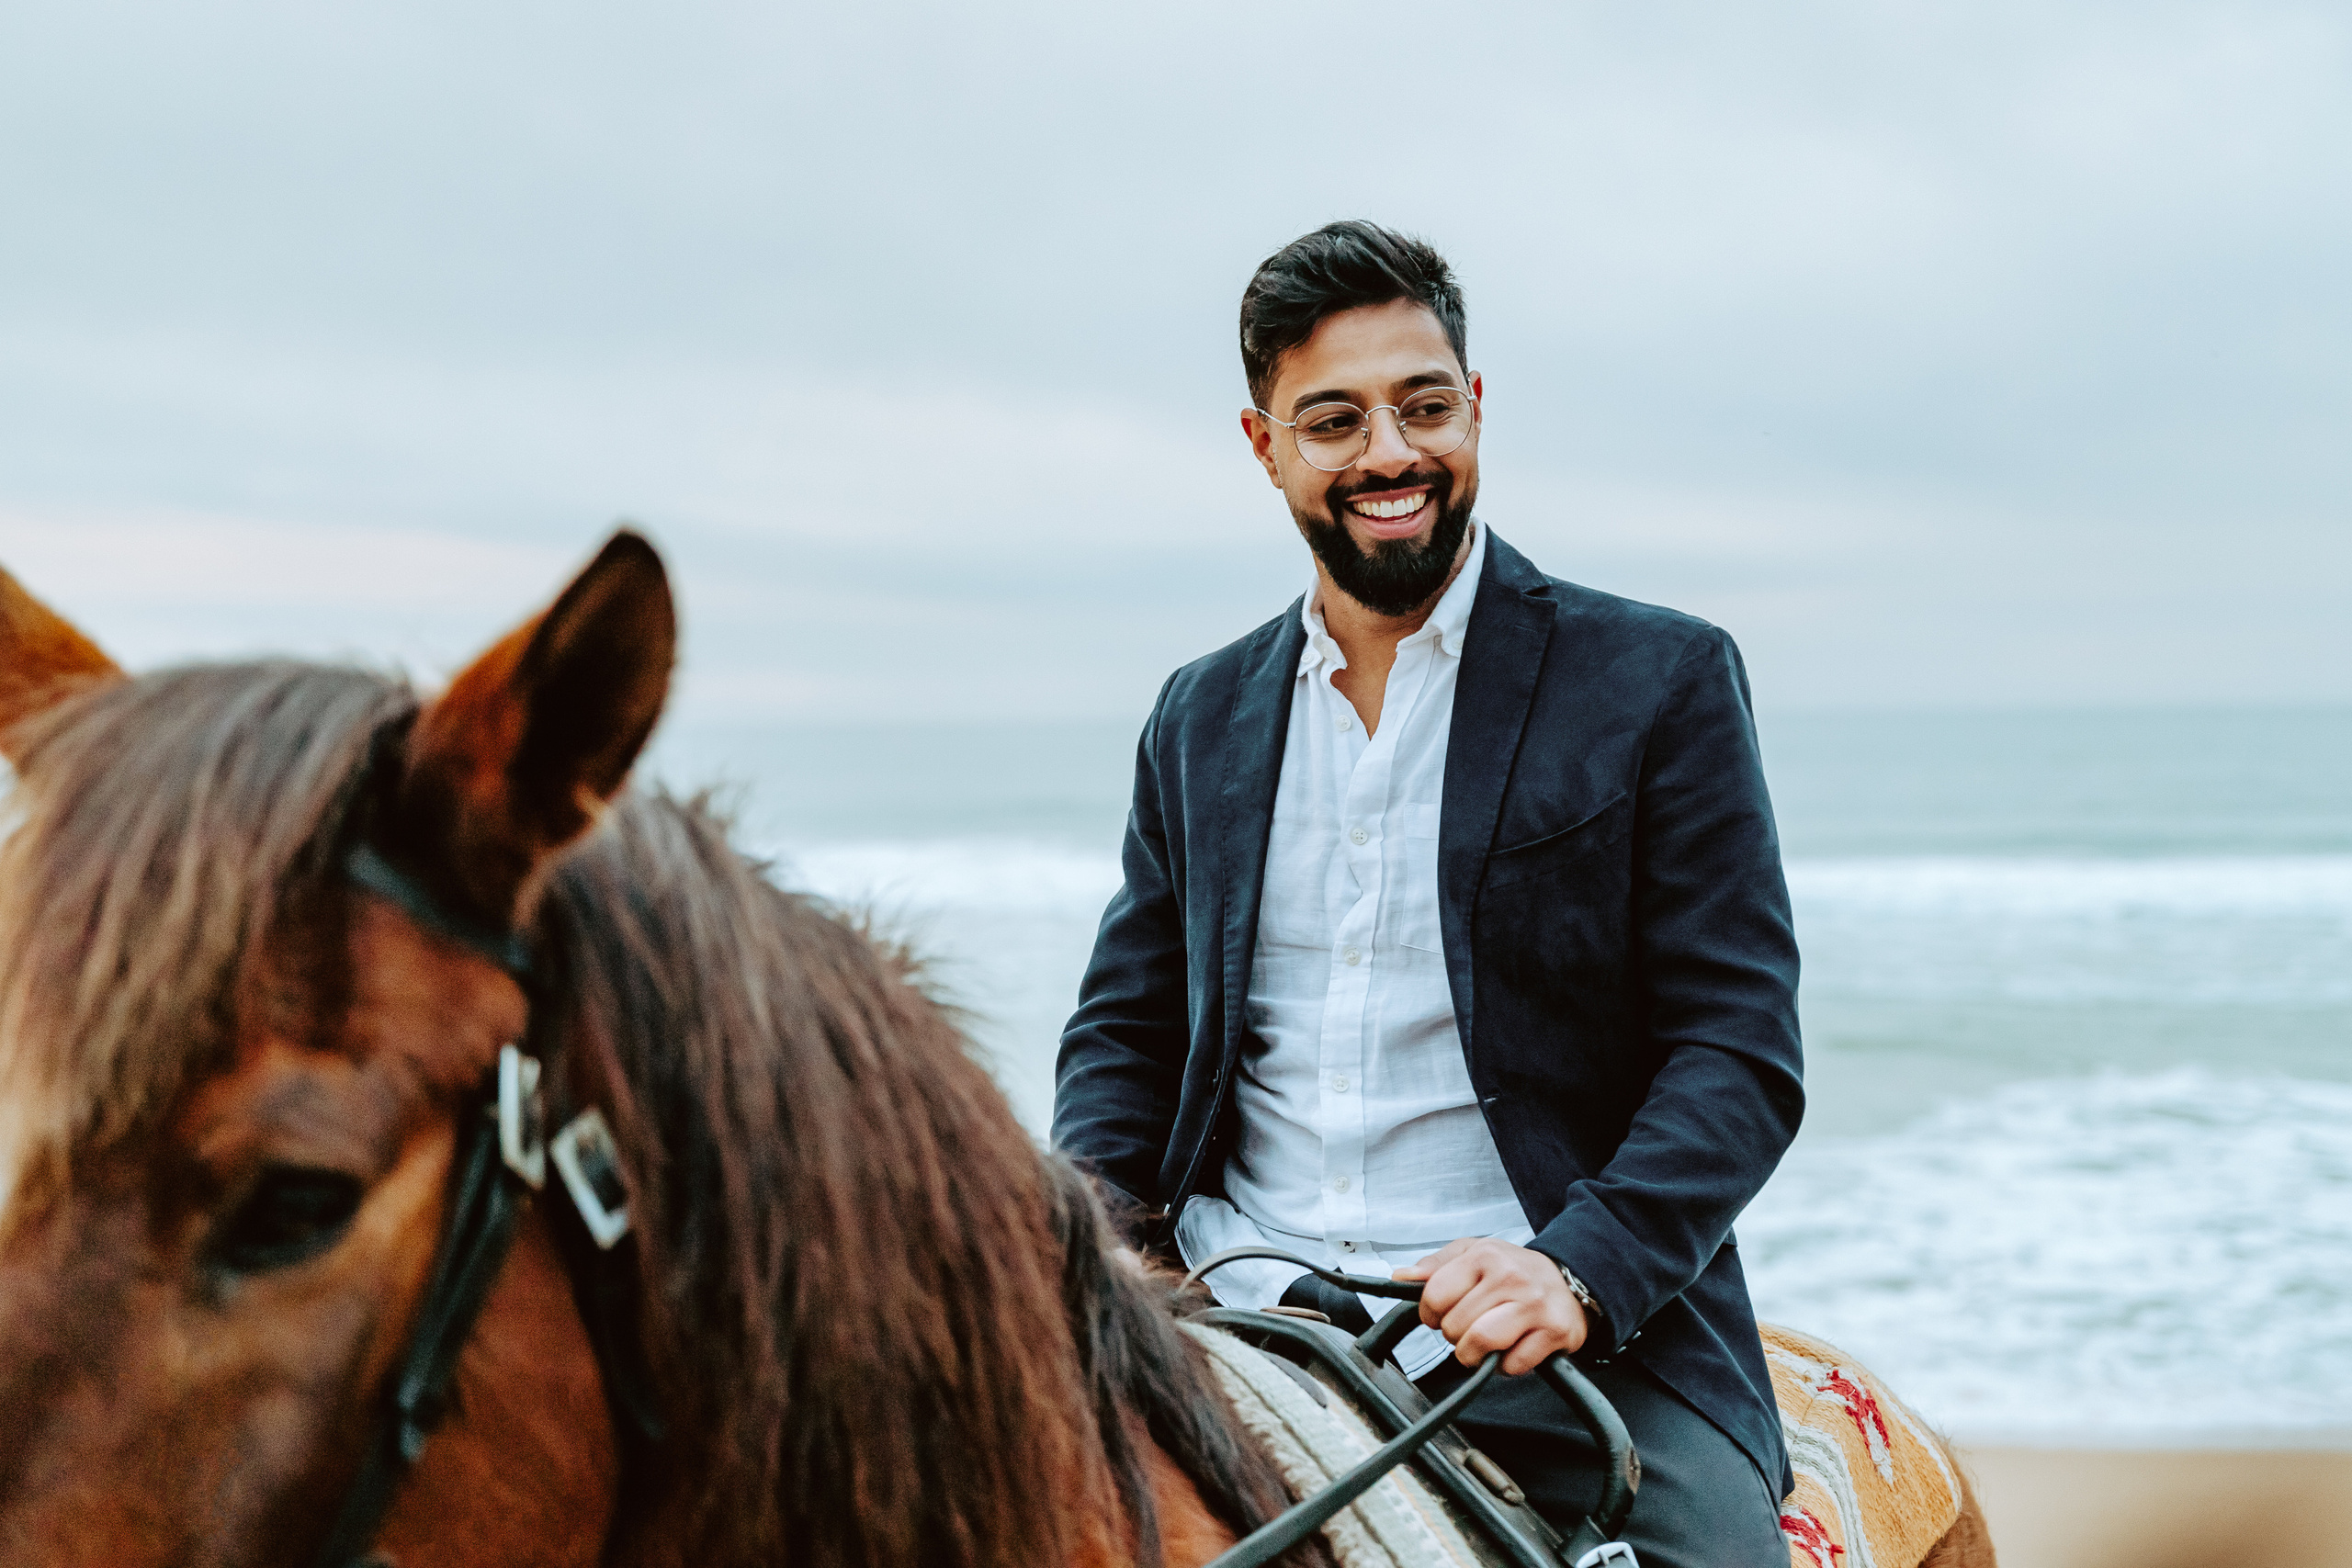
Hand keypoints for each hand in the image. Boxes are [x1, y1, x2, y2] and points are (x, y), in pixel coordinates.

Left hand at [1392, 1238, 1587, 1374]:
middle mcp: (1510, 1277)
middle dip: (1455, 1335)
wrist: (1569, 1280)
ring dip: (1474, 1354)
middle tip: (1470, 1326)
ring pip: (1480, 1344)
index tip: (1439, 1314)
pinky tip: (1513, 1347)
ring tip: (1483, 1344)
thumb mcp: (1472, 1254)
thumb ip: (1434, 1267)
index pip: (1434, 1296)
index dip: (1429, 1314)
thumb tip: (1400, 1277)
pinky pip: (1512, 1364)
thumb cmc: (1513, 1270)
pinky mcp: (1554, 1332)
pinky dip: (1506, 1365)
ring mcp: (1534, 1305)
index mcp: (1485, 1255)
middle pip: (1454, 1326)